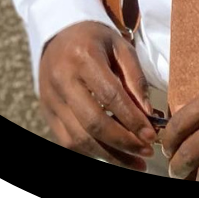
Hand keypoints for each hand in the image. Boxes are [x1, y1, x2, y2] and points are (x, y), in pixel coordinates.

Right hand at [38, 21, 156, 168]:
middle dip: (123, 142)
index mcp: (82, 57)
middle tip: (147, 152)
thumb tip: (148, 115)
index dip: (132, 119)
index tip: (152, 136)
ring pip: (79, 138)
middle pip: (92, 122)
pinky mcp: (46, 112)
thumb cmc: (96, 41)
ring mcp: (50, 98)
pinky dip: (93, 152)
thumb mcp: (121, 47)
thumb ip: (136, 79)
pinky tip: (114, 155)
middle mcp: (61, 79)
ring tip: (136, 162)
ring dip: (110, 155)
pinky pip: (68, 141)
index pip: (110, 96)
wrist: (58, 34)